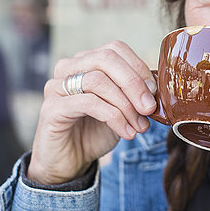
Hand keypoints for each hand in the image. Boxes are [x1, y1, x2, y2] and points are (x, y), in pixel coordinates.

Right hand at [27, 41, 156, 184]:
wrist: (70, 161)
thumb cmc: (95, 131)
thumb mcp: (121, 108)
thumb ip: (134, 92)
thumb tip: (157, 86)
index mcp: (86, 61)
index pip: (115, 49)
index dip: (138, 67)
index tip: (153, 92)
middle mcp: (68, 68)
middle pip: (106, 59)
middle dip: (133, 83)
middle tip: (149, 107)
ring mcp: (56, 86)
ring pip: (98, 81)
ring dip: (125, 105)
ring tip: (139, 126)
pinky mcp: (52, 107)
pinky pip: (88, 103)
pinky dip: (114, 117)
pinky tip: (126, 132)